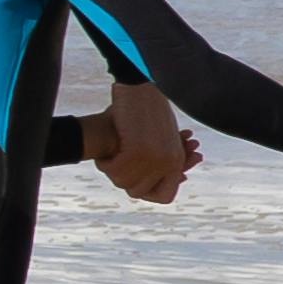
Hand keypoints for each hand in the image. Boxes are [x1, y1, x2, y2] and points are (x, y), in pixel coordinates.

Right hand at [87, 87, 195, 205]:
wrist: (138, 87)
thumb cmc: (144, 110)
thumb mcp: (158, 138)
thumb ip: (159, 160)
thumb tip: (158, 183)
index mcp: (176, 160)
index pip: (165, 196)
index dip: (145, 191)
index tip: (132, 178)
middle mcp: (170, 163)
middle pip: (138, 192)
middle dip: (123, 178)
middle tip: (117, 160)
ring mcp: (156, 158)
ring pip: (124, 182)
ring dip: (111, 169)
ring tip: (111, 153)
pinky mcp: (138, 151)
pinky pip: (115, 170)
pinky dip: (105, 162)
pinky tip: (106, 151)